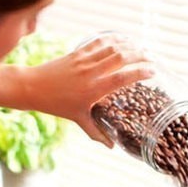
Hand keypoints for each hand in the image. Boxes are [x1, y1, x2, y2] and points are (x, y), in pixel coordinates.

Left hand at [20, 32, 153, 146]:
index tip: (153, 71)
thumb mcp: (79, 120)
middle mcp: (91, 72)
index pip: (123, 77)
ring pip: (112, 47)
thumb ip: (97, 133)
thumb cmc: (57, 105)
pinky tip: (123, 40)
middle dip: (139, 55)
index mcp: (94, 90)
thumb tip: (112, 147)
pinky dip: (113, 39)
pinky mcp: (78, 52)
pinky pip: (99, 42)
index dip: (140, 72)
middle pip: (121, 58)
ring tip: (141, 49)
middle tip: (152, 58)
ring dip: (129, 46)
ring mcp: (85, 60)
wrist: (34, 87)